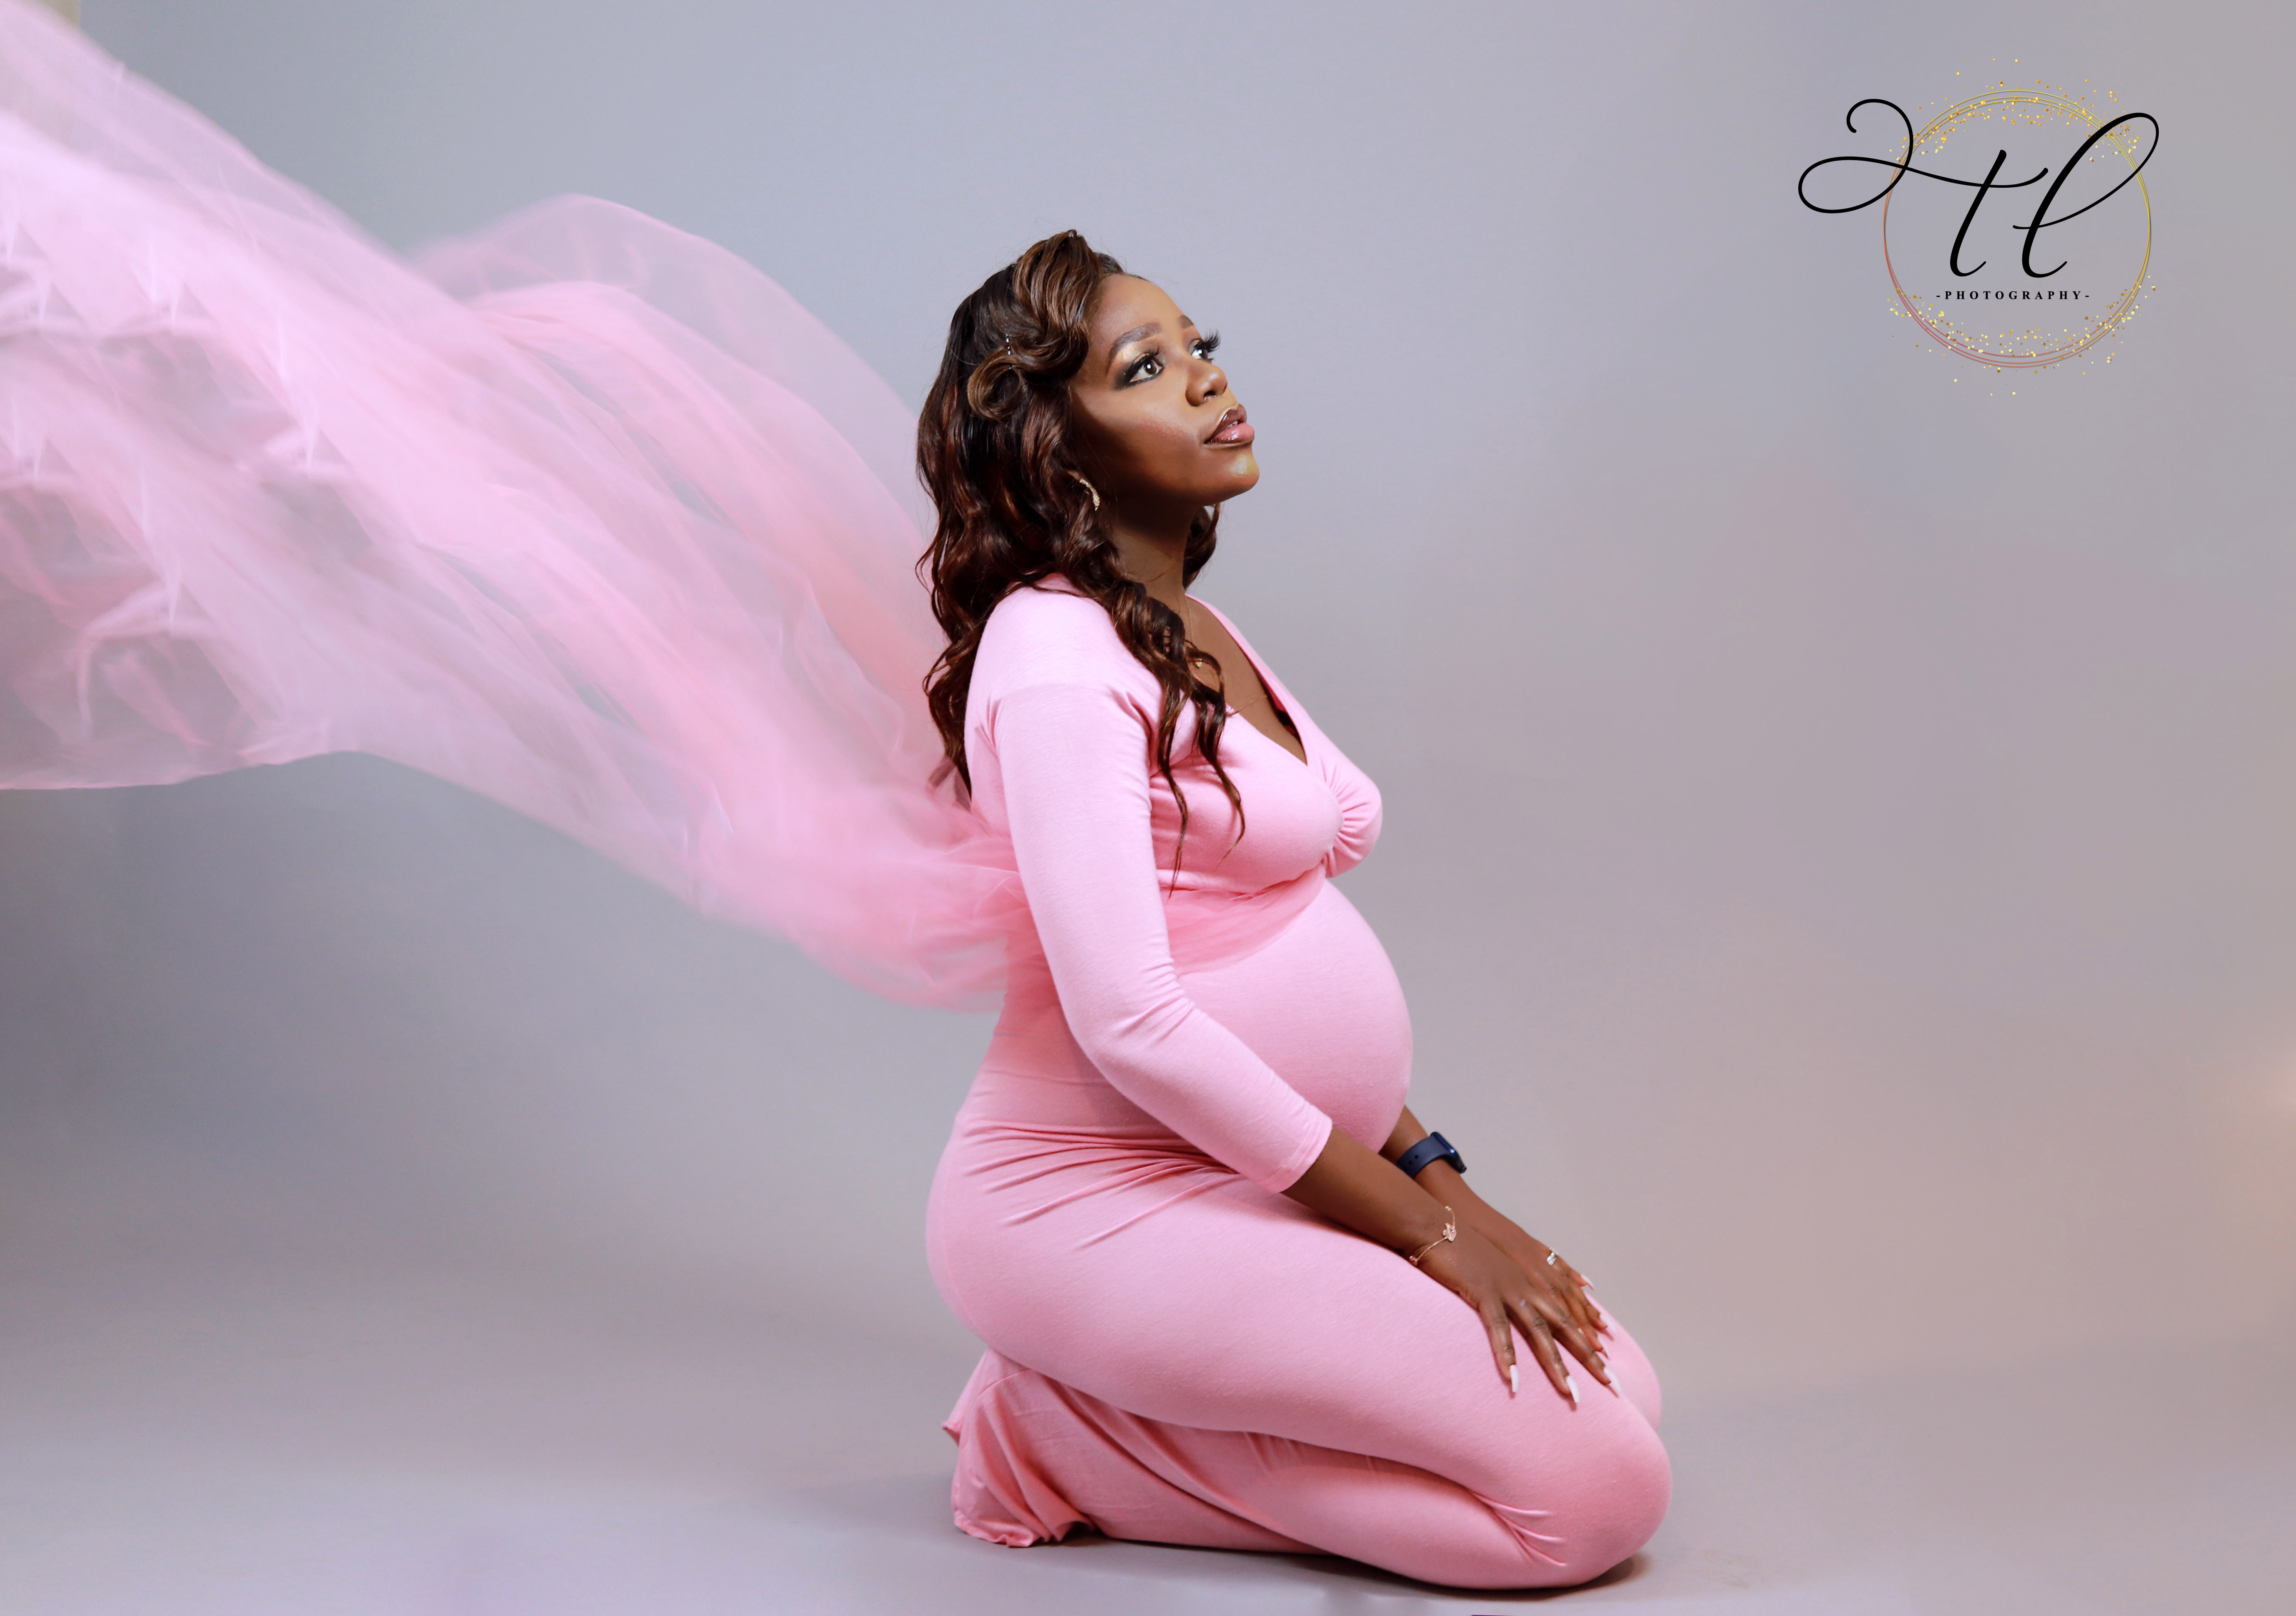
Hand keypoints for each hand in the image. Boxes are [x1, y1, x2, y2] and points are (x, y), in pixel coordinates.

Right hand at [1414, 1220, 1614, 1403]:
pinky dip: (1507, 1354)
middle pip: (1566, 1325)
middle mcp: (1527, 1285)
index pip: (1569, 1313)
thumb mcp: (1500, 1263)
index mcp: (1531, 1280)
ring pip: (1539, 1331)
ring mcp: (1507, 1288)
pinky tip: (1514, 1379)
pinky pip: (1499, 1328)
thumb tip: (1554, 1287)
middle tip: (1610, 1384)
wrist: (1438, 1226)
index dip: (1588, 1338)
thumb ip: (1526, 1275)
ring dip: (1556, 1364)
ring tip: (1571, 1393)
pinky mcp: (1483, 1291)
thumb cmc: (1465, 1247)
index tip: (1607, 1363)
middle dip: (1588, 1357)